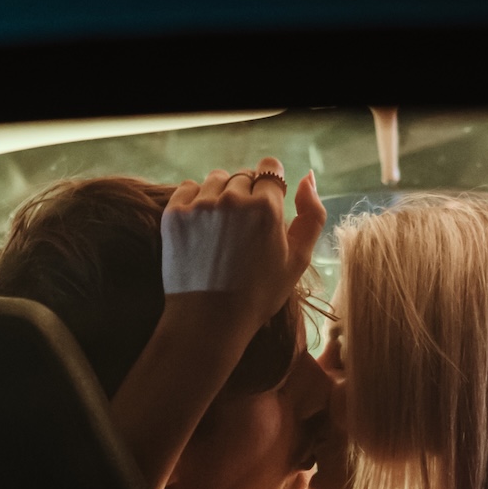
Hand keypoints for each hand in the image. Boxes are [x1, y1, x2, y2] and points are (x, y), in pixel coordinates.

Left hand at [161, 157, 323, 335]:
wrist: (209, 320)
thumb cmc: (258, 294)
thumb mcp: (298, 260)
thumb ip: (312, 215)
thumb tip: (308, 176)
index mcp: (267, 208)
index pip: (270, 168)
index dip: (270, 187)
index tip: (265, 207)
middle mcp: (233, 199)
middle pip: (243, 175)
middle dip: (247, 194)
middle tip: (243, 230)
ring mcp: (201, 205)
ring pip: (216, 179)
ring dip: (221, 195)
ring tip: (223, 229)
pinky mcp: (175, 214)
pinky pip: (189, 188)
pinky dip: (196, 200)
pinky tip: (203, 228)